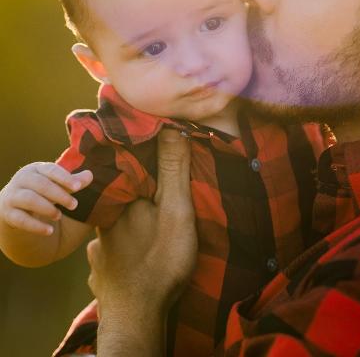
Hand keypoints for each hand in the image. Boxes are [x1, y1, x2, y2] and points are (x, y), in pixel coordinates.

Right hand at [0, 162, 92, 235]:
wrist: (13, 208)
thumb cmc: (42, 193)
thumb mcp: (57, 186)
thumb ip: (74, 182)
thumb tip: (90, 175)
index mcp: (36, 169)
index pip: (51, 170)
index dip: (64, 178)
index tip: (78, 187)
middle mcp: (22, 179)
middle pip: (40, 184)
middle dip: (59, 194)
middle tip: (74, 205)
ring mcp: (12, 196)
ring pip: (29, 199)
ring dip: (46, 208)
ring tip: (59, 216)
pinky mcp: (7, 213)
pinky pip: (20, 219)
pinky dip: (35, 226)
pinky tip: (49, 231)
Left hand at [86, 129, 196, 355]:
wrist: (136, 320)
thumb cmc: (159, 261)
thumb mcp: (175, 210)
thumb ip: (172, 169)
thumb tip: (169, 126)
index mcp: (119, 200)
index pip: (128, 169)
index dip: (145, 161)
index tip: (162, 162)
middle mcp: (102, 221)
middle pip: (122, 197)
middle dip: (140, 194)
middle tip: (161, 200)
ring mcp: (99, 249)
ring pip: (117, 225)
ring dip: (132, 223)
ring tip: (153, 229)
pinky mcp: (101, 271)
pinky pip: (114, 251)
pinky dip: (126, 249)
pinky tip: (138, 254)